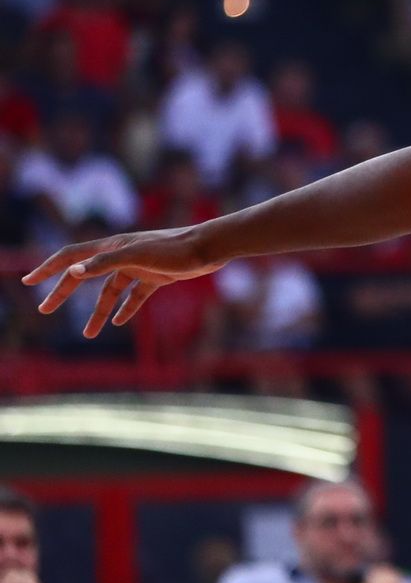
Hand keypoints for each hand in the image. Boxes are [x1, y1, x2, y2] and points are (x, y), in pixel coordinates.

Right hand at [23, 227, 222, 337]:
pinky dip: (125, 309)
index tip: (28, 281)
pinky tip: (118, 323)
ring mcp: (138, 267)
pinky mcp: (155, 277)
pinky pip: (134, 296)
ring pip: (110, 292)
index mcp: (112, 247)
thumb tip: (74, 272)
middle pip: (84, 276)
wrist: (209, 248)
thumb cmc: (174, 249)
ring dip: (99, 312)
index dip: (48, 268)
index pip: (71, 256)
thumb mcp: (137, 257)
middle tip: (44, 311)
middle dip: (63, 293)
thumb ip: (105, 264)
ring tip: (90, 335)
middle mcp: (121, 256)